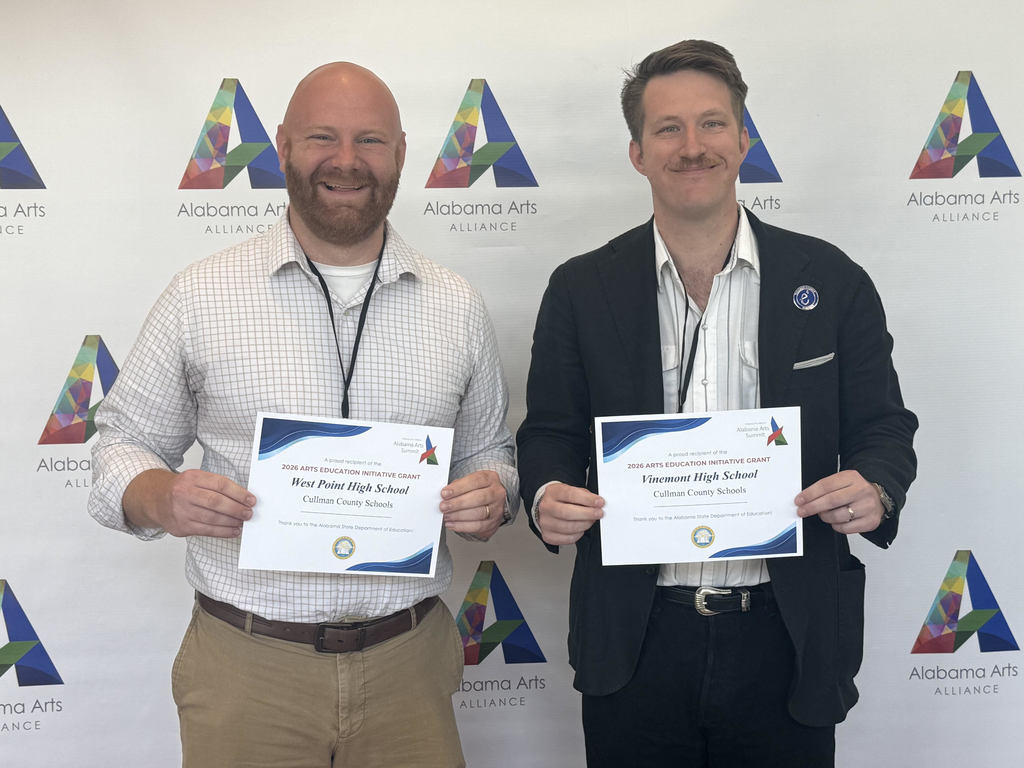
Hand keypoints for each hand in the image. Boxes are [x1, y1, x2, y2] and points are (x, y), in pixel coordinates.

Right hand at [123, 468, 254, 537]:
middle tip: (248, 513)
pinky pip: (206, 530)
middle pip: (216, 502)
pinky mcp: (181, 527)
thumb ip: (217, 486)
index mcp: (192, 478)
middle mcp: (184, 493)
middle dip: (236, 509)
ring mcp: (181, 511)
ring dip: (231, 522)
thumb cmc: (182, 489)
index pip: (220, 485)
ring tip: (242, 522)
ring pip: (212, 518)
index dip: (239, 493)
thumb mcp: (197, 479)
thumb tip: (243, 498)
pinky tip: (232, 530)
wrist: (156, 499)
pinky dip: (222, 531)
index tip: (251, 500)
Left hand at [440, 470, 506, 539]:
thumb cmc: (477, 491)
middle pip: (478, 498)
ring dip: (459, 516)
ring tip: (447, 516)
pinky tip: (452, 524)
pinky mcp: (493, 523)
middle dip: (458, 503)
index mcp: (490, 478)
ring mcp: (497, 509)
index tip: (445, 493)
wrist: (490, 503)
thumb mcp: (469, 482)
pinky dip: (462, 526)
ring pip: (479, 513)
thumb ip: (458, 487)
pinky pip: (478, 526)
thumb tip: (445, 495)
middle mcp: (497, 493)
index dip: (459, 487)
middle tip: (444, 506)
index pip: (475, 481)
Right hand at [535, 482, 603, 545]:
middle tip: (599, 513)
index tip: (599, 502)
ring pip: (568, 527)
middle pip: (567, 513)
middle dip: (587, 514)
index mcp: (552, 492)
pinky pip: (567, 539)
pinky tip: (581, 529)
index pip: (570, 495)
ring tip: (591, 520)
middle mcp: (546, 507)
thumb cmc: (561, 499)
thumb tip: (597, 503)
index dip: (587, 499)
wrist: (547, 507)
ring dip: (585, 525)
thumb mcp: (571, 490)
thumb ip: (583, 495)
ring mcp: (545, 522)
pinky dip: (578, 535)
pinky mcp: (548, 536)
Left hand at [795, 470, 882, 534]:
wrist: (879, 498)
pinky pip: (845, 528)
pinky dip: (836, 526)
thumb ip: (827, 487)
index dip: (810, 494)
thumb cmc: (856, 490)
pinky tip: (836, 521)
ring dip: (825, 517)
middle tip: (802, 511)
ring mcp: (867, 507)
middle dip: (812, 507)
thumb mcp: (843, 481)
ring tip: (823, 514)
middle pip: (831, 501)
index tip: (799, 500)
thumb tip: (805, 498)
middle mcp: (861, 491)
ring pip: (837, 516)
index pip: (826, 485)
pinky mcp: (870, 521)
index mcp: (852, 477)